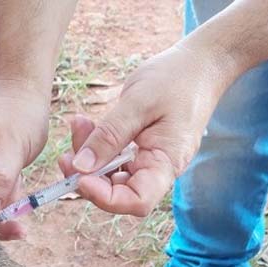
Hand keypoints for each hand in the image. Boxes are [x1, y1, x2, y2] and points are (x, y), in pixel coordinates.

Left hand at [59, 44, 234, 216]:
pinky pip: (110, 157)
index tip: (81, 178)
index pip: (137, 201)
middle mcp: (156, 169)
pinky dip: (94, 145)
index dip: (106, 198)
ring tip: (78, 125)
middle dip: (87, 176)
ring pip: (108, 174)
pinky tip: (84, 124)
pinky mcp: (137, 149)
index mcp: (166, 164)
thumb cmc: (178, 79)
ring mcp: (146, 160)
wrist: (200, 64)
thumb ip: (109, 135)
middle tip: (67, 154)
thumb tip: (81, 167)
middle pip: (116, 191)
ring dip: (86, 158)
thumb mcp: (138, 103)